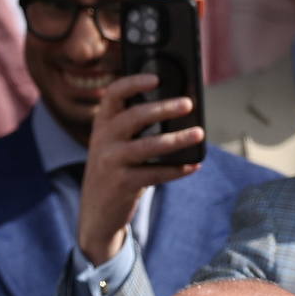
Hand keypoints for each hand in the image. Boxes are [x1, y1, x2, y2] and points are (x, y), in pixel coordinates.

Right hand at [76, 73, 203, 264]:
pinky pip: (154, 174)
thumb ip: (134, 129)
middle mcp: (102, 142)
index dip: (134, 82)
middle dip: (163, 108)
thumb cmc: (114, 174)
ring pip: (147, 146)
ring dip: (176, 139)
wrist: (96, 216)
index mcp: (102, 126)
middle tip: (188, 104)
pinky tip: (193, 165)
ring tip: (198, 133)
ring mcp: (110, 164)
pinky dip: (177, 170)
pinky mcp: (121, 185)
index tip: (156, 78)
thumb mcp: (114, 148)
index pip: (113, 94)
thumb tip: (178, 111)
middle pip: (134, 117)